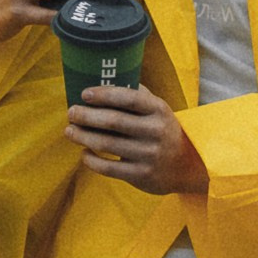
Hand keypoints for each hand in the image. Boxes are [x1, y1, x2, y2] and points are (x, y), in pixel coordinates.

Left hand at [65, 83, 208, 195]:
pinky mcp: (140, 175)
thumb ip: (137, 96)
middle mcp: (155, 131)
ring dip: (83, 136)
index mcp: (159, 110)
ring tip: (69, 130)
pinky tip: (84, 153)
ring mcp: (148, 155)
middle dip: (86, 116)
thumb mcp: (159, 110)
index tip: (84, 94)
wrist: (187, 166)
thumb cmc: (163, 131)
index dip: (104, 94)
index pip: (129, 98)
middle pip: (113, 121)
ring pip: (106, 144)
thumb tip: (105, 82)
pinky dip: (91, 160)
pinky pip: (108, 168)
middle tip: (71, 112)